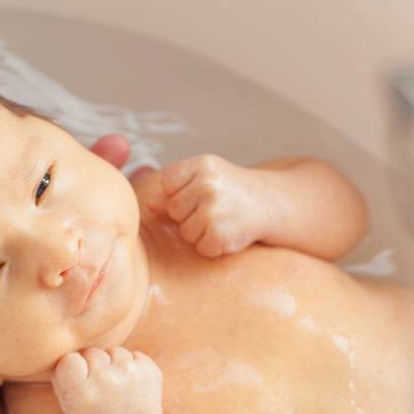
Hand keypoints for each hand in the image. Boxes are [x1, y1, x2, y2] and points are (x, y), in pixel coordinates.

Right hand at [52, 348, 164, 413]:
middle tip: (100, 387)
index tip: (79, 379)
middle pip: (91, 352)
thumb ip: (61, 376)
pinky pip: (133, 354)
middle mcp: (106, 381)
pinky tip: (131, 386)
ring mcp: (131, 374)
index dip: (73, 366)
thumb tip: (61, 345)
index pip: (69, 358)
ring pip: (114, 350)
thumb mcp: (69, 406)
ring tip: (116, 387)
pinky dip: (131, 366)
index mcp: (82, 394)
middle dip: (93, 365)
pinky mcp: (150, 370)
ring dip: (113, 364)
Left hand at [136, 154, 266, 257]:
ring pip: (186, 232)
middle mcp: (208, 185)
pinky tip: (228, 232)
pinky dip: (214, 245)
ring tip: (222, 219)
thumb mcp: (203, 176)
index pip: (166, 186)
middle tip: (214, 208)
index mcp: (200, 165)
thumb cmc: (229, 189)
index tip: (198, 194)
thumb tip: (145, 206)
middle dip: (189, 214)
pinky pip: (201, 248)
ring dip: (201, 232)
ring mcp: (215, 211)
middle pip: (173, 211)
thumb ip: (172, 186)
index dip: (179, 195)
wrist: (269, 203)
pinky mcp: (221, 235)